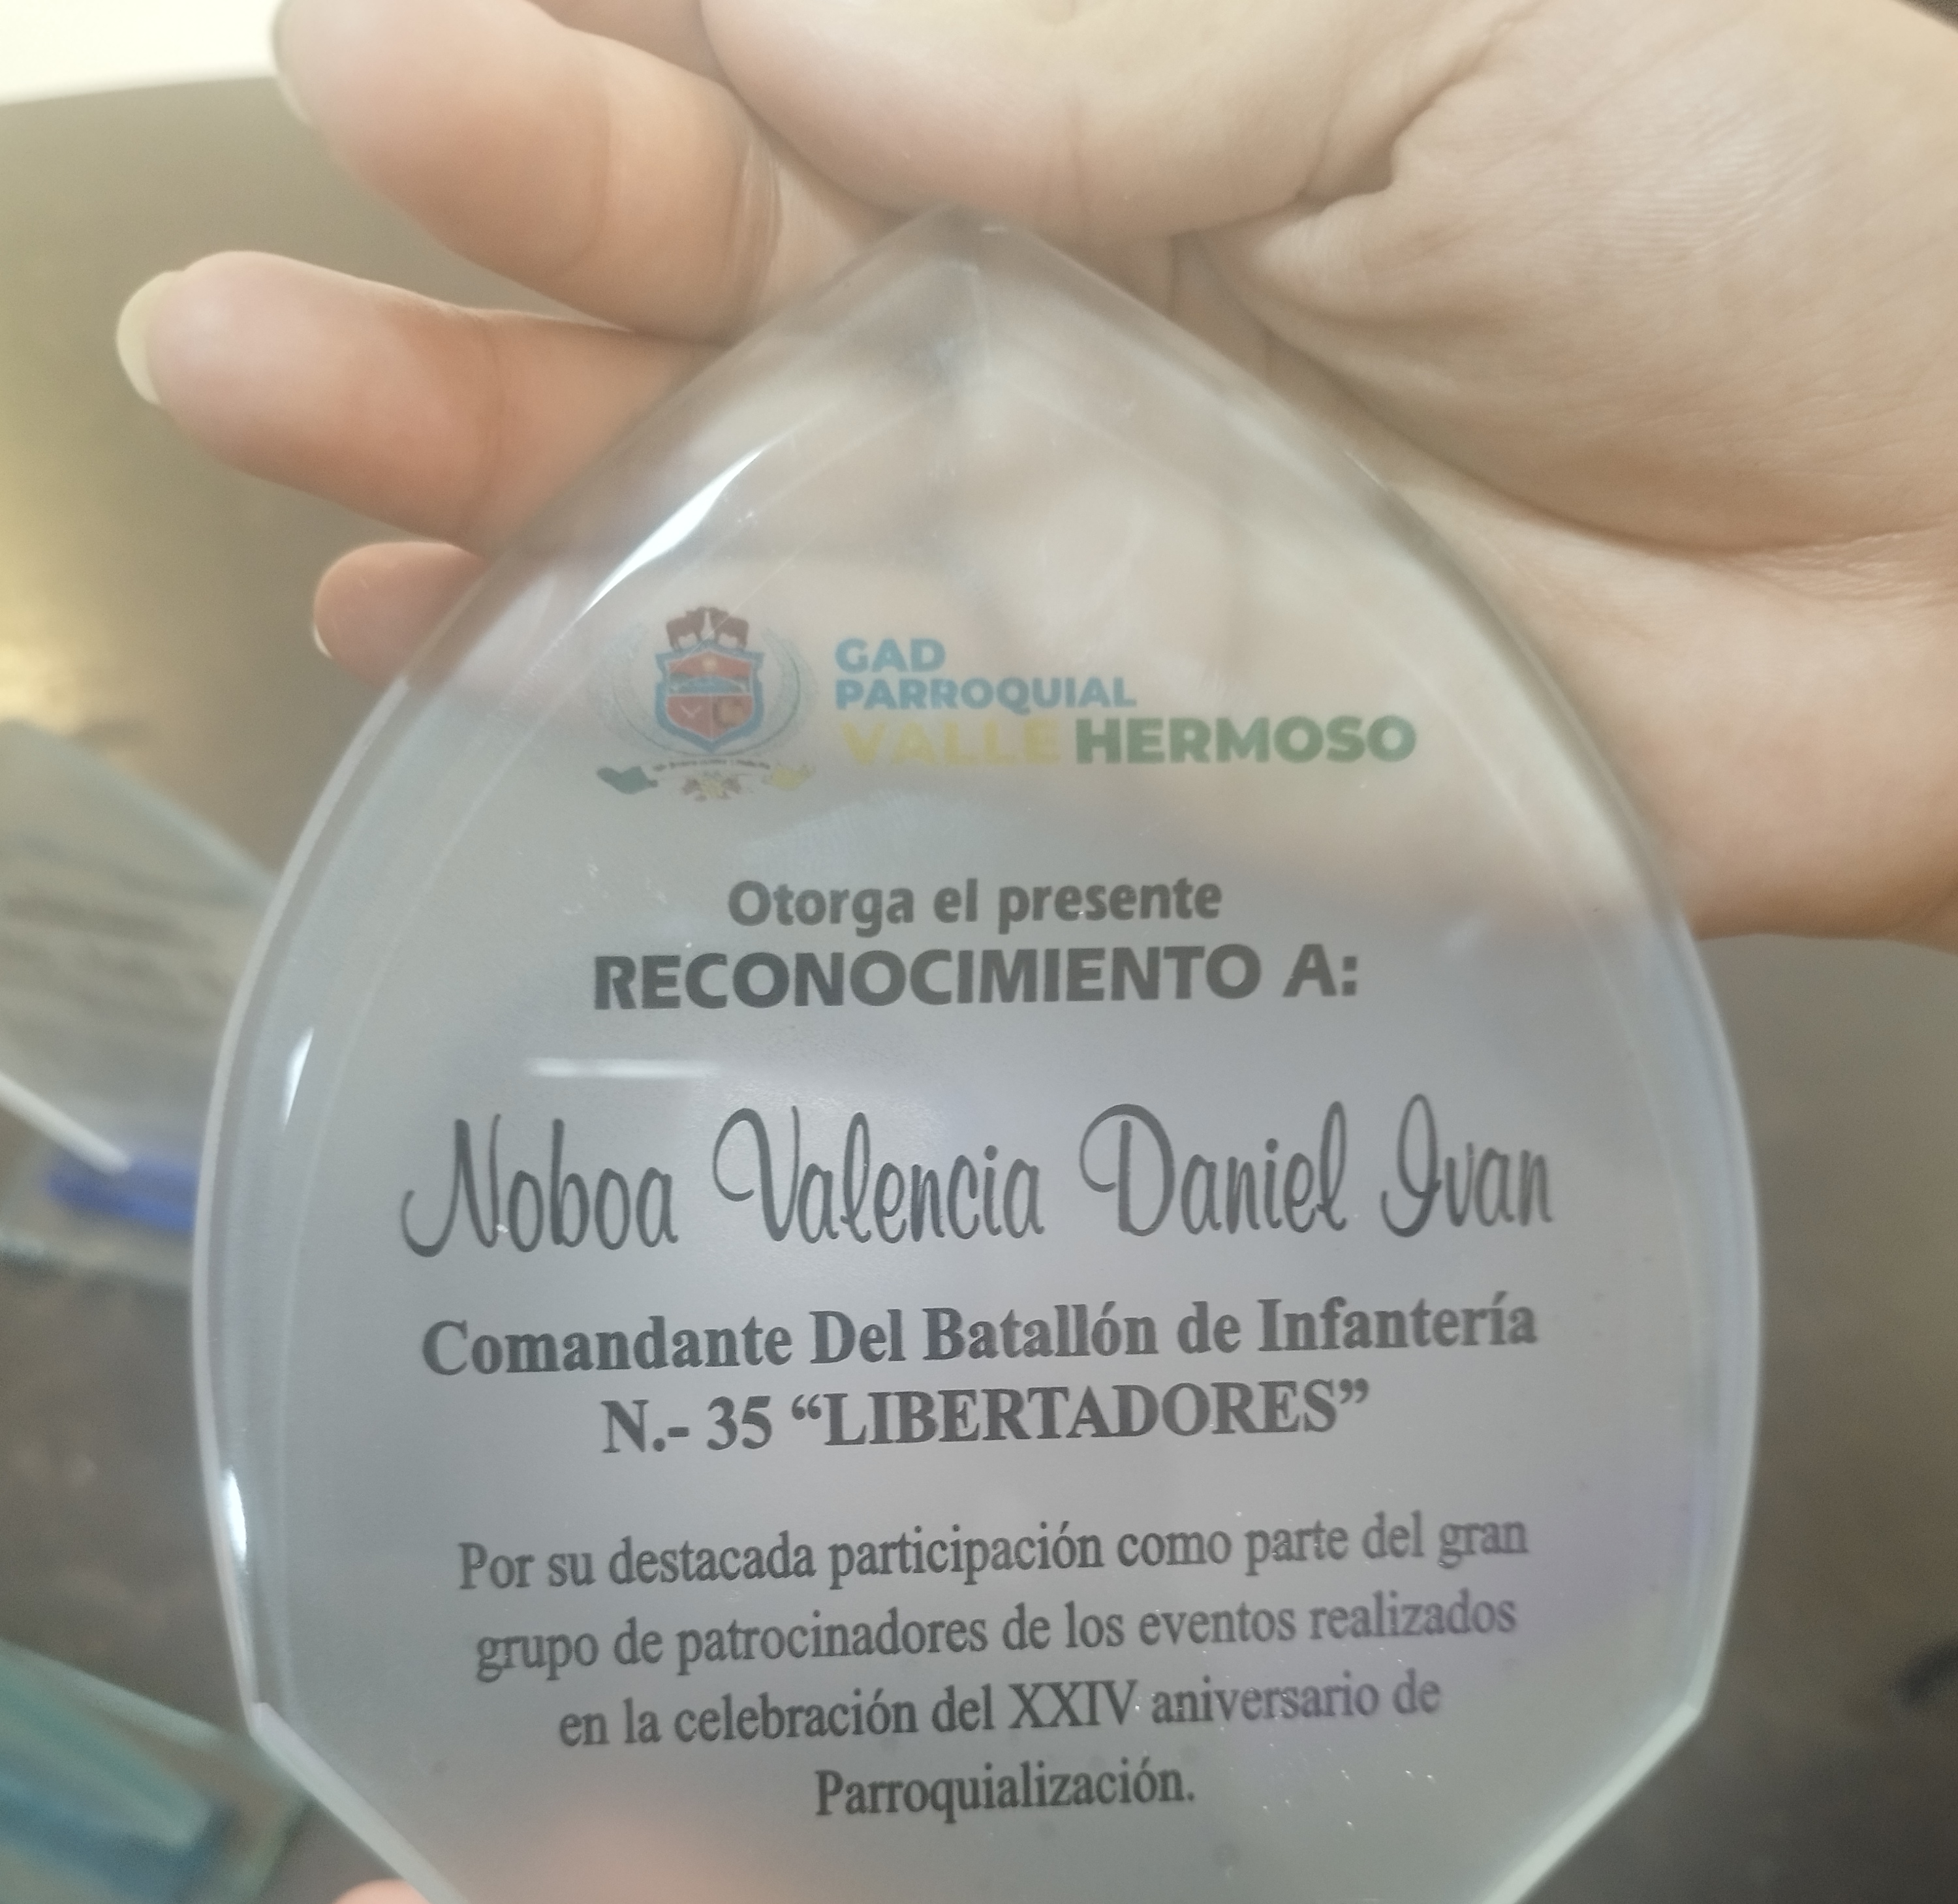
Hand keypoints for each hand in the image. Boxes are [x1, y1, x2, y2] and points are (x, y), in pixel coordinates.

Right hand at [119, 0, 1957, 945]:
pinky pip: (855, 710)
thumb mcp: (1427, 31)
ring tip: (279, 458)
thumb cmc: (1786, 180)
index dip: (573, 64)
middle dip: (482, 276)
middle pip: (705, 292)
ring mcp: (1074, 535)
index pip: (778, 65)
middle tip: (241, 297)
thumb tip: (765, 9)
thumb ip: (1086, 50)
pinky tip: (464, 660)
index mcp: (1113, 90)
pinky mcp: (1123, 741)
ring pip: (730, 507)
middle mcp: (1057, 307)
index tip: (375, 46)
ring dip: (499, 490)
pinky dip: (663, 690)